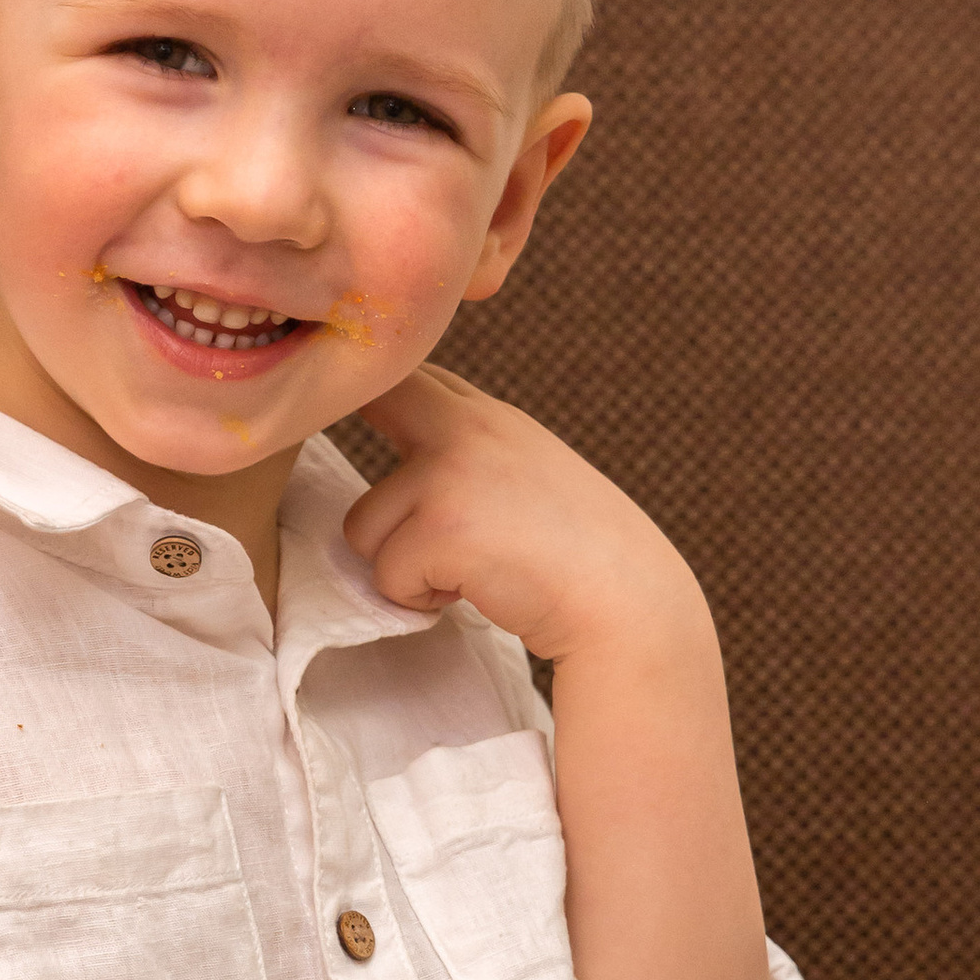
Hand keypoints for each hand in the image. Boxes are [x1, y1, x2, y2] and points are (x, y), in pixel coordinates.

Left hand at [343, 365, 708, 670]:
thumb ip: (473, 458)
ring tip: (467, 569)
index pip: (413, 378)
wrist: (628, 602)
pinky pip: (387, 577)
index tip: (355, 400)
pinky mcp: (441, 528)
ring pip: (363, 526)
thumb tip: (403, 474)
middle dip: (351, 442)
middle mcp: (467, 428)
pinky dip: (421, 599)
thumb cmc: (580, 556)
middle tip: (375, 495)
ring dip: (401, 564)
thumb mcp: (529, 476)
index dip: (378, 395)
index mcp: (490, 417)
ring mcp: (450, 473)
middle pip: (372, 409)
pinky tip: (475, 591)